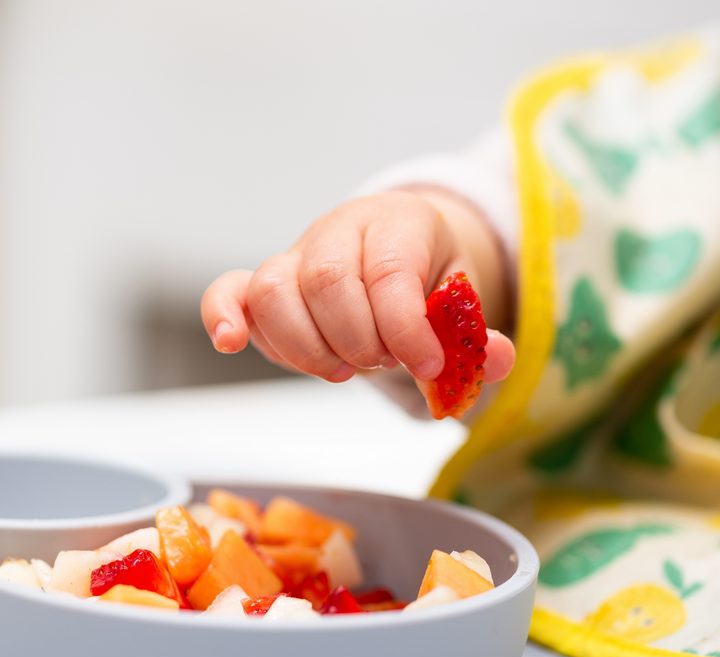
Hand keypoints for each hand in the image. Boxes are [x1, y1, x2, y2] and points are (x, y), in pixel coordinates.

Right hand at [200, 189, 514, 384]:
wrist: (395, 254)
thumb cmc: (427, 281)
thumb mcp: (463, 303)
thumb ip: (476, 334)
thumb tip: (496, 359)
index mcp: (398, 223)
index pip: (389, 270)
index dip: (405, 327)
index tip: (427, 366)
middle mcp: (339, 229)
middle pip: (328, 281)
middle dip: (359, 340)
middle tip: (382, 363)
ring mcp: (295, 255)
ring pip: (275, 290)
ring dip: (308, 347)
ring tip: (342, 369)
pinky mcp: (261, 284)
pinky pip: (228, 290)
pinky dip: (223, 317)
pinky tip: (232, 344)